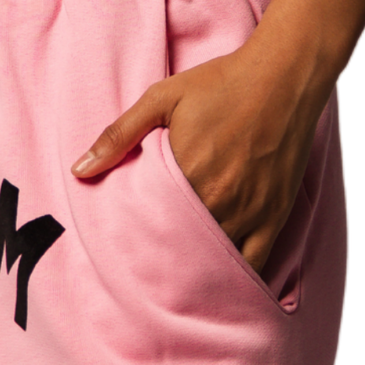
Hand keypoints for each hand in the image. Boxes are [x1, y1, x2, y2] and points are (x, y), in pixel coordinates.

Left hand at [71, 40, 326, 271]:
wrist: (285, 74)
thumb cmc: (222, 82)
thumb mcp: (161, 98)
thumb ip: (118, 135)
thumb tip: (79, 171)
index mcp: (185, 174)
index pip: (150, 228)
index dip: (135, 246)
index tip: (121, 259)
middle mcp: (217, 199)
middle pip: (181, 251)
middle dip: (162, 267)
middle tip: (143, 282)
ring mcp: (249, 212)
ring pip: (215, 264)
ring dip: (195, 276)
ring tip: (175, 290)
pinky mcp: (275, 216)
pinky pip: (254, 263)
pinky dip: (235, 279)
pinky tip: (218, 288)